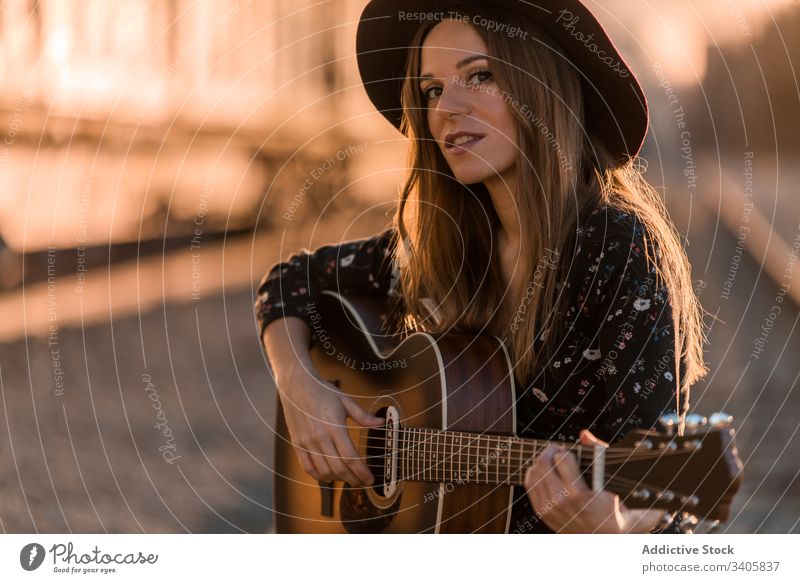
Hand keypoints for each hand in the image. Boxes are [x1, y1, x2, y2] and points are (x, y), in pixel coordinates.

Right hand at [277, 364, 383, 486]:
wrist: (296, 384)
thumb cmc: (321, 390)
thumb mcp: (345, 400)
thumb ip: (363, 416)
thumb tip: (380, 423)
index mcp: (334, 427)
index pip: (351, 457)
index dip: (362, 472)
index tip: (370, 479)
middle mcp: (320, 437)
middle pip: (339, 468)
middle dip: (353, 479)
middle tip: (362, 482)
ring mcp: (307, 442)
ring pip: (324, 471)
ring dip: (337, 479)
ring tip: (347, 478)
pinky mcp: (297, 444)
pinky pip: (308, 467)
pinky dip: (319, 476)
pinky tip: (328, 475)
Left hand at [524, 429, 663, 532]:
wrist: (603, 536)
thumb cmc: (610, 508)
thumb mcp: (610, 482)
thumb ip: (599, 454)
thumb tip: (584, 434)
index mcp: (578, 494)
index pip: (562, 458)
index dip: (565, 451)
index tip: (568, 451)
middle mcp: (560, 501)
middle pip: (544, 463)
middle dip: (550, 451)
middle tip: (557, 449)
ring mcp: (549, 508)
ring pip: (534, 472)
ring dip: (541, 461)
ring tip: (550, 460)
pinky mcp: (541, 511)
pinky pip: (529, 485)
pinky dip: (534, 473)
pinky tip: (542, 471)